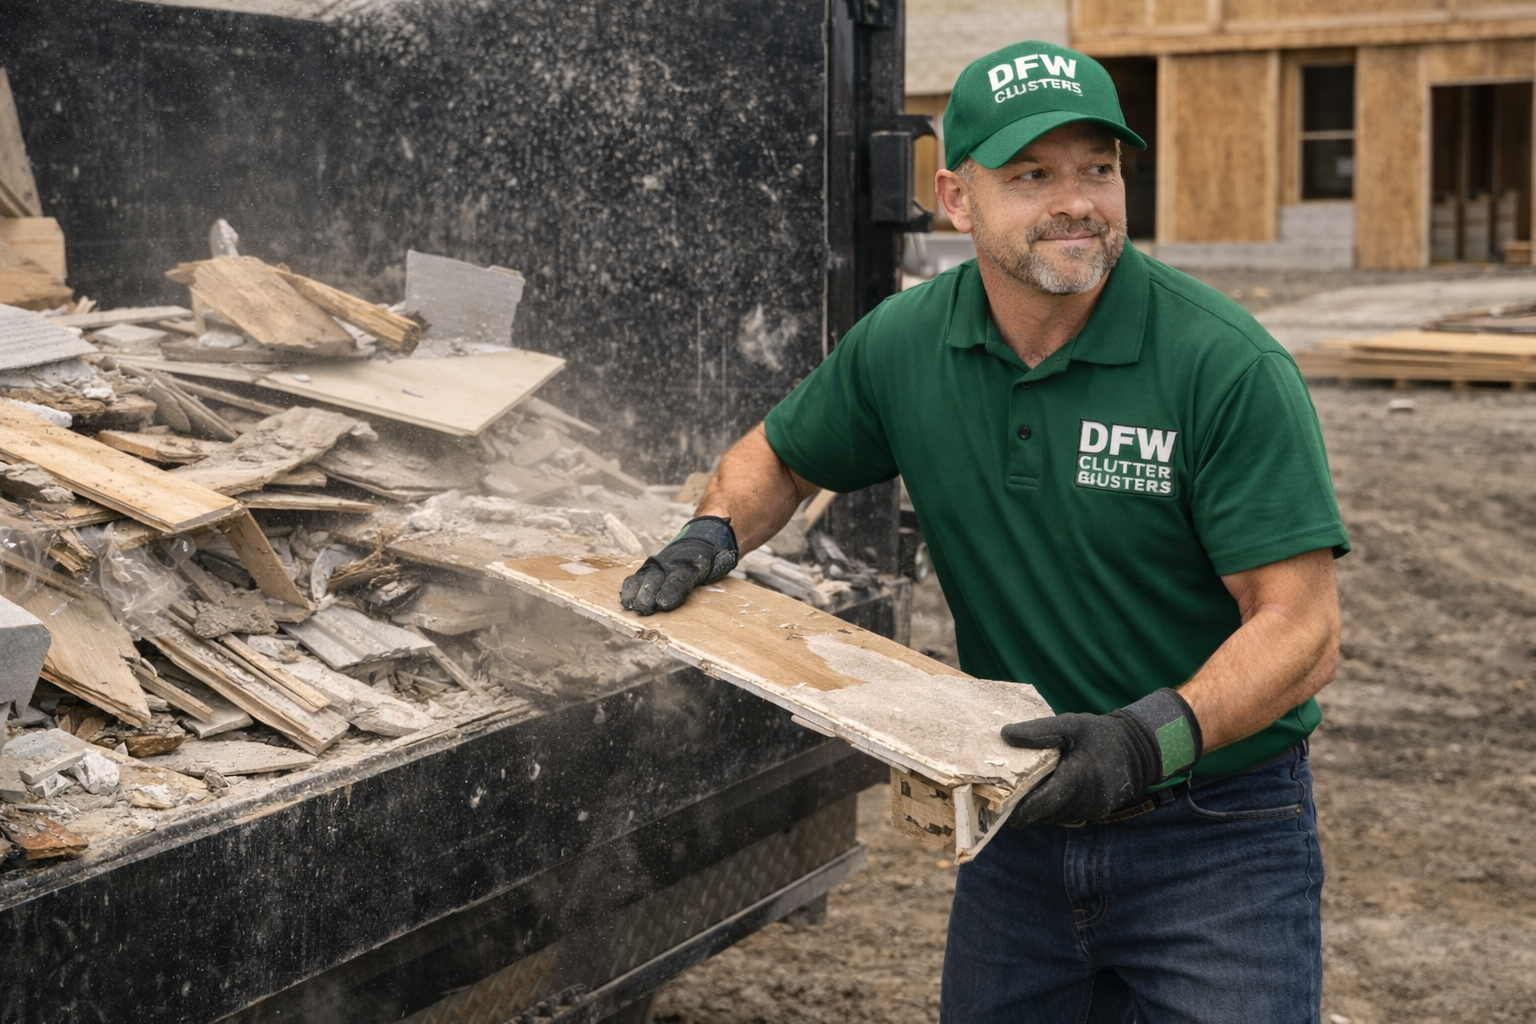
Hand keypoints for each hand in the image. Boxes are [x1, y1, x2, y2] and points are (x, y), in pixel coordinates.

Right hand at [619, 515, 738, 615]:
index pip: (679, 579)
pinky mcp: (646, 572)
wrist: (696, 542)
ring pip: (641, 579)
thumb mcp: (720, 559)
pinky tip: (625, 602)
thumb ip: (722, 560)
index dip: (671, 592)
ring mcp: (655, 567)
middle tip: (645, 609)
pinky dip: (629, 590)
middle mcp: (668, 564)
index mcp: (688, 564)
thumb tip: (726, 556)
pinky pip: (634, 580)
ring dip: (635, 593)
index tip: (663, 604)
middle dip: (648, 594)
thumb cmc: (709, 559)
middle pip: (655, 580)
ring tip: (630, 606)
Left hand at [1001, 688, 1201, 825]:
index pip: (1042, 802)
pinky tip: (1037, 794)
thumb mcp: (1071, 724)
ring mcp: (1091, 810)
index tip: (996, 809)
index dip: (1019, 810)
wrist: (1139, 750)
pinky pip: (1064, 814)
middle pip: (1044, 813)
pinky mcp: (1093, 813)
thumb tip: (1005, 734)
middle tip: (994, 803)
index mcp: (1078, 778)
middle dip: (1022, 810)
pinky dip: (1050, 807)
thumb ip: (1039, 731)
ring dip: (1036, 810)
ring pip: (1053, 816)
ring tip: (1011, 798)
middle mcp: (1085, 800)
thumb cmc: (1102, 735)